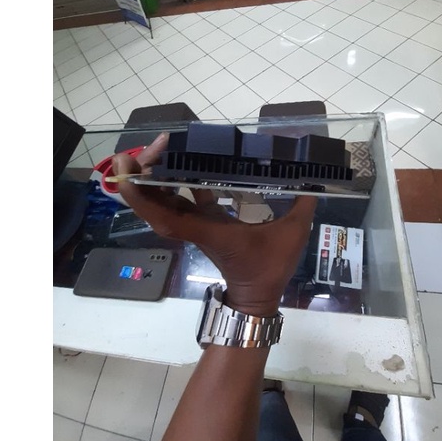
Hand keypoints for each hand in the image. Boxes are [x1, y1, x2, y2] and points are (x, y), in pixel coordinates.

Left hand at [112, 132, 316, 315]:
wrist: (256, 296)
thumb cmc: (269, 268)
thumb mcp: (292, 234)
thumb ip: (303, 203)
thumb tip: (312, 174)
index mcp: (209, 230)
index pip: (164, 214)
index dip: (141, 192)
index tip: (129, 166)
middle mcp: (194, 226)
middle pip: (155, 201)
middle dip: (145, 172)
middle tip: (154, 144)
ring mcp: (195, 224)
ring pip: (164, 199)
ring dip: (155, 175)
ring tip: (160, 147)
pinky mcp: (202, 222)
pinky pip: (180, 199)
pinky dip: (174, 181)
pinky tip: (182, 161)